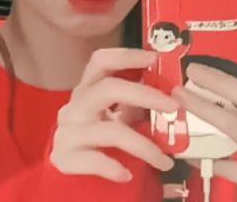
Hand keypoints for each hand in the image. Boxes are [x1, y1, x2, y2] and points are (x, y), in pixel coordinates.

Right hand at [50, 48, 177, 181]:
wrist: (70, 179)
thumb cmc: (99, 141)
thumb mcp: (116, 117)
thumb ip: (136, 103)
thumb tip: (169, 91)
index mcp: (88, 89)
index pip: (101, 61)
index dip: (126, 56)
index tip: (154, 58)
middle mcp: (75, 106)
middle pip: (107, 88)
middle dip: (144, 94)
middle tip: (173, 105)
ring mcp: (67, 131)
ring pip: (111, 131)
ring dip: (144, 145)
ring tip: (164, 160)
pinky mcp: (63, 158)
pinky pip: (95, 160)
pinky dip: (115, 167)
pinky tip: (128, 174)